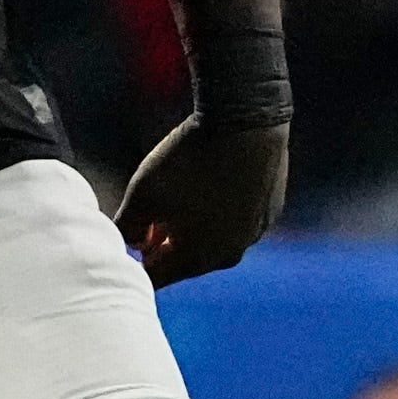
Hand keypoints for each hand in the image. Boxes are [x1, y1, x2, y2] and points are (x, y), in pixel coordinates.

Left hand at [114, 113, 288, 285]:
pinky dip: (219, 211)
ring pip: (212, 241)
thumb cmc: (189, 160)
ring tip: (177, 199)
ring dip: (192, 228)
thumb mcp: (143, 193)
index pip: (155, 277)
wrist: (246, 122)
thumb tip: (130, 243)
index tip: (128, 237)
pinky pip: (235, 222)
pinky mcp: (269, 212)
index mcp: (196, 259)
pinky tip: (210, 185)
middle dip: (163, 244)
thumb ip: (127, 226)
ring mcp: (254, 235)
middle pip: (185, 261)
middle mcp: (229, 256)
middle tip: (149, 217)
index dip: (135, 259)